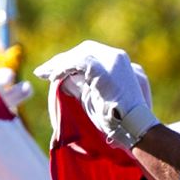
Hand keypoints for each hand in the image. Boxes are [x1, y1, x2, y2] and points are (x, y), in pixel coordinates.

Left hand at [33, 41, 157, 148]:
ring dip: (60, 63)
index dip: (72, 60)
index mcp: (120, 64)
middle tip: (45, 71)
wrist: (135, 128)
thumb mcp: (99, 98)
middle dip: (63, 59)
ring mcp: (113, 61)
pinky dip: (64, 68)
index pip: (92, 54)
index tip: (55, 70)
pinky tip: (53, 77)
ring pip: (80, 54)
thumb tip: (65, 80)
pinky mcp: (105, 68)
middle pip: (85, 50)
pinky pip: (78, 62)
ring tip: (43, 73)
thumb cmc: (119, 121)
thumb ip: (85, 86)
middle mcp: (118, 58)